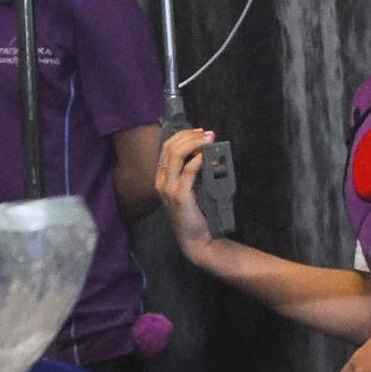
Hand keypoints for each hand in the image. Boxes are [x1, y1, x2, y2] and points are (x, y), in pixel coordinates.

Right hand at [153, 125, 218, 254]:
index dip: (182, 136)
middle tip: (207, 133)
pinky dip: (197, 160)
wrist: (195, 239)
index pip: (166, 148)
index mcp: (162, 178)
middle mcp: (161, 181)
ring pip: (176, 156)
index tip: (199, 131)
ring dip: (194, 143)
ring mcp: (168, 189)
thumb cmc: (195, 213)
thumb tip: (205, 151)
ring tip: (209, 140)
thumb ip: (192, 172)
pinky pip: (188, 172)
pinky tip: (206, 156)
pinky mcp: (180, 196)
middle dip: (189, 136)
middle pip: (170, 148)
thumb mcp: (190, 189)